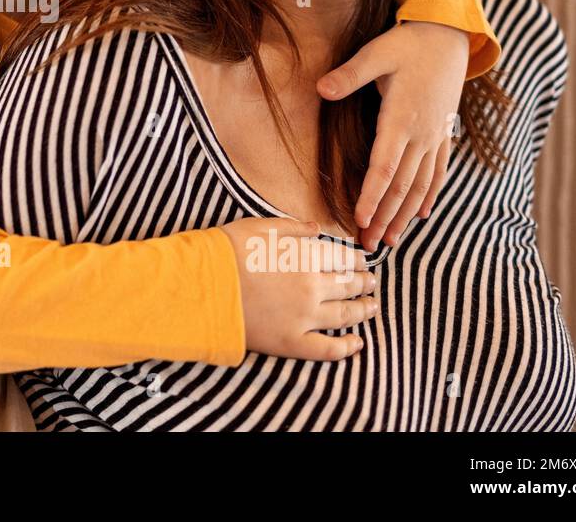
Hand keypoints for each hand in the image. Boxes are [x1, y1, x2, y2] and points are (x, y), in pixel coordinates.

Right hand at [220, 217, 378, 360]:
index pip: (343, 258)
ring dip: (363, 310)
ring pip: (345, 315)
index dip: (357, 259)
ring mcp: (304, 317)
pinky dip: (347, 347)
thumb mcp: (260, 226)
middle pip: (349, 285)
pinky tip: (358, 344)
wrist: (203, 285)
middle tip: (371, 282)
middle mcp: (312, 286)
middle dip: (363, 283)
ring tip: (372, 306)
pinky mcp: (291, 342)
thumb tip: (317, 228)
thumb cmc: (227, 251)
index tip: (363, 261)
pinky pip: (327, 348)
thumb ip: (293, 227)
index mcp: (306, 256)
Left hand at [315, 21, 467, 250]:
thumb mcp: (376, 52)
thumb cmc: (408, 43)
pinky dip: (428, 195)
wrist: (449, 36)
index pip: (384, 167)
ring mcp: (435, 136)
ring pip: (420, 185)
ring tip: (390, 241)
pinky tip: (421, 214)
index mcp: (401, 118)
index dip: (372, 196)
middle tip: (368, 246)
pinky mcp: (443, 133)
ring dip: (404, 215)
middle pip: (401, 185)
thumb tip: (321, 88)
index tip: (360, 220)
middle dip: (384, 217)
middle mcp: (421, 133)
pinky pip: (438, 171)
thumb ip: (349, 74)